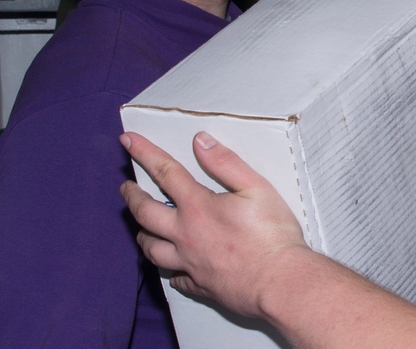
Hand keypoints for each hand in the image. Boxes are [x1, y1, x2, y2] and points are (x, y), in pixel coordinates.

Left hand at [119, 131, 308, 319]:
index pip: (165, 173)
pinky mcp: (199, 285)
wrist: (279, 282)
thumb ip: (226, 163)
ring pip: (151, 249)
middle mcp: (185, 235)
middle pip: (145, 213)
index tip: (127, 140)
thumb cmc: (272, 234)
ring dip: (142, 234)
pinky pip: (174, 277)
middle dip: (132, 197)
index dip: (144, 153)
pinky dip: (169, 269)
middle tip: (125, 188)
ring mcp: (189, 263)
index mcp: (198, 207)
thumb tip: (200, 141)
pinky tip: (173, 267)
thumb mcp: (257, 187)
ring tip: (141, 228)